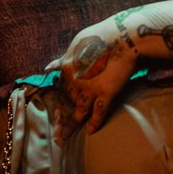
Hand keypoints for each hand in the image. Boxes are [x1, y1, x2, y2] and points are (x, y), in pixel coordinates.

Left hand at [44, 17, 138, 143]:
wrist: (123, 37)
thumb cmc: (101, 36)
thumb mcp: (77, 43)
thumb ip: (64, 58)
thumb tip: (49, 68)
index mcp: (67, 67)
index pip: (60, 89)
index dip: (58, 102)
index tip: (56, 113)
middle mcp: (75, 81)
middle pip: (67, 103)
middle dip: (61, 118)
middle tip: (56, 132)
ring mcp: (90, 89)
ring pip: (78, 111)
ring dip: (71, 126)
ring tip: (65, 137)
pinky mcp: (106, 93)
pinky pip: (98, 112)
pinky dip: (94, 122)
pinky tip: (91, 131)